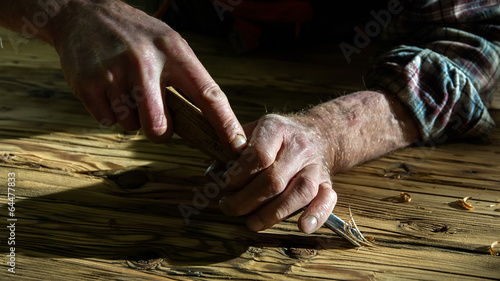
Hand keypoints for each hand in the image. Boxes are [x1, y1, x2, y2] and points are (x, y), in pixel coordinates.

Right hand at [51, 0, 245, 149]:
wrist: (84, 12)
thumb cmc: (135, 35)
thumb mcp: (168, 43)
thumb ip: (186, 78)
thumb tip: (206, 122)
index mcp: (175, 51)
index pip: (208, 94)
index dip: (225, 123)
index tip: (236, 145)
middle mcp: (146, 61)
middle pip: (160, 127)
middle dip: (159, 131)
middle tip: (154, 115)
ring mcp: (115, 72)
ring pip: (132, 126)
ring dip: (131, 116)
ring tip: (125, 87)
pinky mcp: (88, 83)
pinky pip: (108, 121)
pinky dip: (109, 112)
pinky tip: (107, 87)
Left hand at [218, 113, 337, 233]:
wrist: (317, 132)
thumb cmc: (276, 136)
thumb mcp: (252, 130)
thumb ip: (230, 150)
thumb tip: (212, 175)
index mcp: (277, 129)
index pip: (259, 156)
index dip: (238, 177)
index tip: (224, 186)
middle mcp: (299, 147)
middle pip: (274, 180)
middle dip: (246, 201)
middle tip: (229, 208)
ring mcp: (315, 166)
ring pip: (299, 193)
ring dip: (271, 214)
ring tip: (251, 223)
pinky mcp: (327, 182)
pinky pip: (327, 200)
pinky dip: (317, 215)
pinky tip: (302, 226)